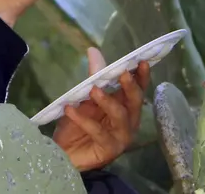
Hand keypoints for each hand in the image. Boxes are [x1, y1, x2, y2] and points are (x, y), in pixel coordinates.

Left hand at [52, 48, 150, 170]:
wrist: (63, 154)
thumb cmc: (77, 126)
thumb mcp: (84, 98)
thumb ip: (93, 77)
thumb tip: (93, 50)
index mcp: (126, 107)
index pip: (138, 89)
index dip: (142, 76)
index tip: (142, 60)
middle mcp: (129, 121)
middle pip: (135, 102)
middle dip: (131, 86)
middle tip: (123, 73)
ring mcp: (121, 137)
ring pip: (120, 115)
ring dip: (107, 101)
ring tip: (93, 90)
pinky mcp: (109, 150)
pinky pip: (98, 132)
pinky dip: (83, 119)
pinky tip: (70, 110)